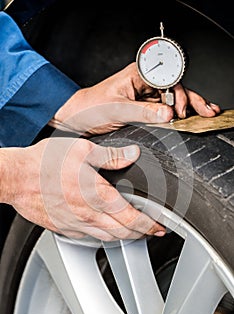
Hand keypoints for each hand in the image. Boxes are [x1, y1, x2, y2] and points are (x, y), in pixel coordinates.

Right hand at [1, 138, 165, 240]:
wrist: (17, 178)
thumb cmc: (45, 164)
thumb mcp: (83, 150)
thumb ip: (111, 155)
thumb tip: (132, 154)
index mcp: (98, 196)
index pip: (133, 218)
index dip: (150, 225)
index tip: (160, 226)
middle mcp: (89, 215)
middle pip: (123, 233)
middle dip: (142, 234)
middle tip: (152, 231)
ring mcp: (76, 225)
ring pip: (108, 238)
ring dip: (124, 236)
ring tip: (133, 232)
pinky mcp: (64, 228)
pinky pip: (89, 237)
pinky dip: (103, 236)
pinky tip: (105, 229)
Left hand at [50, 62, 219, 132]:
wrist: (77, 118)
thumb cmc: (91, 107)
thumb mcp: (118, 110)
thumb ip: (144, 113)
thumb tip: (168, 115)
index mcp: (138, 74)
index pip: (168, 81)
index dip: (180, 95)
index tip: (182, 111)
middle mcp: (144, 82)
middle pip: (174, 89)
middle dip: (192, 100)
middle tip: (207, 110)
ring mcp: (144, 95)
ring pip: (171, 100)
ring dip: (188, 107)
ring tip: (203, 114)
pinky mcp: (142, 107)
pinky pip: (162, 110)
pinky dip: (175, 116)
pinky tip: (185, 120)